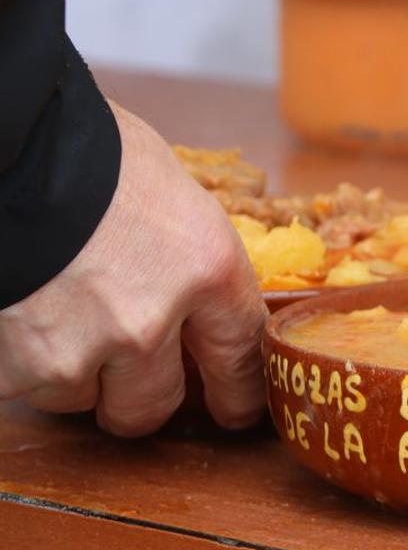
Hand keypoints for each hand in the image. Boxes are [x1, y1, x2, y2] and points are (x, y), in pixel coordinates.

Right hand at [0, 103, 265, 435]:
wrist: (5, 143)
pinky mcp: (17, 367)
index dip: (238, 391)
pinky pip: (26, 389)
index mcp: (207, 268)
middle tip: (128, 380)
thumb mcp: (169, 192)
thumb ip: (187, 256)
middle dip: (143, 394)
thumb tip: (195, 295)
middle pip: (157, 404)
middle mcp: (152, 321)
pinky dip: (19, 363)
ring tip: (55, 314)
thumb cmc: (86, 149)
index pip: (241, 357)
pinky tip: (20, 316)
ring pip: (84, 399)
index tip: (234, 406)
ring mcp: (82, 350)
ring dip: (73, 372)